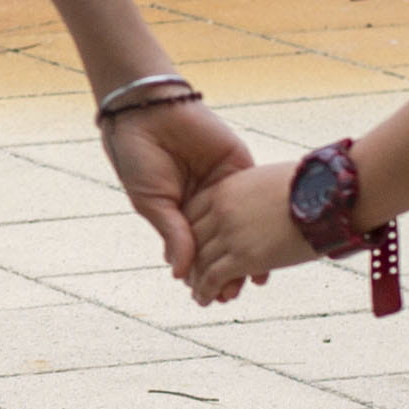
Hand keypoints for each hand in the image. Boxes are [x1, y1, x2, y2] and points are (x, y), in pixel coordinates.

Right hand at [94, 90, 249, 288]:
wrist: (149, 109)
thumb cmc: (138, 155)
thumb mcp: (150, 201)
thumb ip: (172, 234)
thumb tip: (181, 273)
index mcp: (180, 214)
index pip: (196, 252)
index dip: (203, 275)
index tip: (210, 298)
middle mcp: (205, 204)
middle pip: (223, 244)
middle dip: (227, 270)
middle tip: (231, 295)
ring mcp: (225, 187)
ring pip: (242, 227)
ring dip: (249, 253)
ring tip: (252, 280)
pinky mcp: (240, 167)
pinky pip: (256, 197)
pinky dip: (263, 221)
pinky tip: (270, 246)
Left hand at [182, 152, 311, 299]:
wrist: (331, 196)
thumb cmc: (313, 188)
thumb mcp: (270, 182)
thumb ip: (253, 195)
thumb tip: (262, 204)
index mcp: (227, 187)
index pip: (193, 212)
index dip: (190, 233)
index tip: (191, 247)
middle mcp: (222, 209)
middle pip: (192, 238)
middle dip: (190, 259)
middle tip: (190, 275)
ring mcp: (231, 233)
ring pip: (200, 261)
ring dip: (196, 281)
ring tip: (197, 294)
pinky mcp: (244, 256)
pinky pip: (212, 277)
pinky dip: (205, 291)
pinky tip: (204, 299)